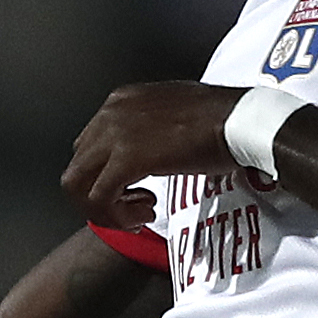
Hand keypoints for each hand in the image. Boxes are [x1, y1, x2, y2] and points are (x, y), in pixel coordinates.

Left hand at [62, 82, 245, 229]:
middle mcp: (110, 114)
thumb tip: (149, 154)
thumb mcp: (175, 115)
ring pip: (77, 184)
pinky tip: (145, 215)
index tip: (136, 191)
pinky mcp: (127, 160)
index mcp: (122, 101)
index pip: (90, 145)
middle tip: (134, 207)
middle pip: (78, 166)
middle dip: (100, 194)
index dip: (107, 175)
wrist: (240, 120)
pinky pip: (100, 198)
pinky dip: (116, 215)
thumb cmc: (222, 118)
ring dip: (104, 208)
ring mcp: (115, 135)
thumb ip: (152, 130)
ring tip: (138, 213)